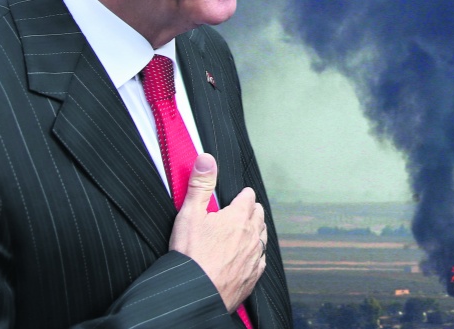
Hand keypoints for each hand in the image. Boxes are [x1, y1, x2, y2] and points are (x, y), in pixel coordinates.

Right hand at [169, 153, 266, 310]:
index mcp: (238, 218)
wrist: (196, 294)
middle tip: (242, 210)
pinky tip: (250, 256)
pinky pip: (261, 260)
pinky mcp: (253, 276)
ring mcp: (254, 257)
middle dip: (251, 210)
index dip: (242, 194)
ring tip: (248, 229)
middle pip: (259, 215)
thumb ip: (201, 184)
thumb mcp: (189, 214)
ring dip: (256, 230)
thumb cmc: (191, 256)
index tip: (238, 195)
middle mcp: (252, 236)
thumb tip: (207, 159)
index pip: (248, 197)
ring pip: (263, 237)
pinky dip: (257, 254)